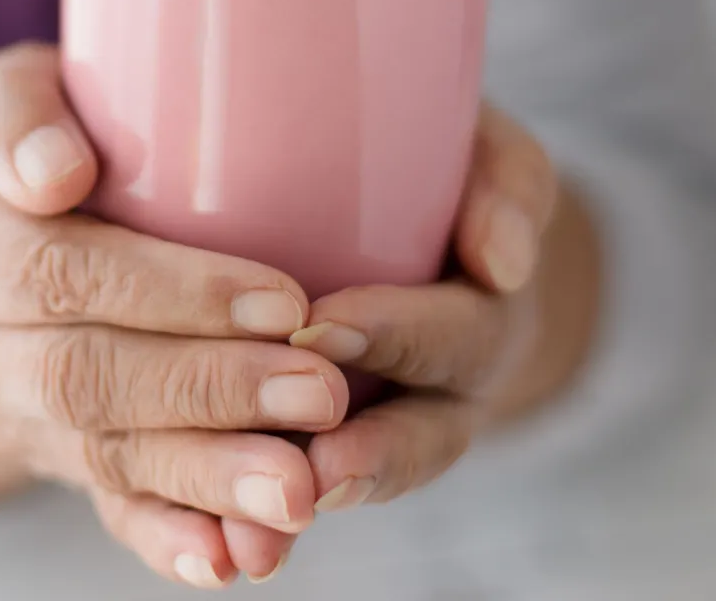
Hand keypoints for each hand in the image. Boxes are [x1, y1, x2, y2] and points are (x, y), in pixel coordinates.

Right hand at [0, 43, 348, 587]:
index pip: (63, 270)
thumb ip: (23, 116)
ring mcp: (0, 408)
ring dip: (204, 474)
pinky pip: (103, 505)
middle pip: (84, 374)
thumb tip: (59, 176)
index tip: (286, 299)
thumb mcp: (13, 98)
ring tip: (299, 489)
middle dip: (208, 389)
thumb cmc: (33, 146)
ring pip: (100, 452)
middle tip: (321, 394)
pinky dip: (168, 536)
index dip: (173, 292)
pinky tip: (233, 560)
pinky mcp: (43, 456)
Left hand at [289, 104, 599, 515]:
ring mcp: (382, 434)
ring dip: (302, 510)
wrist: (431, 245)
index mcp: (480, 325)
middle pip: (416, 439)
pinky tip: (210, 555)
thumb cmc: (444, 180)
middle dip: (365, 454)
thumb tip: (504, 261)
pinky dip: (251, 535)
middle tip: (308, 465)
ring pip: (351, 486)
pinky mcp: (317, 457)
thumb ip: (503, 185)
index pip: (451, 338)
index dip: (394, 336)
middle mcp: (438, 398)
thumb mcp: (487, 159)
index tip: (320, 329)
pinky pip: (289, 504)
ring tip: (253, 540)